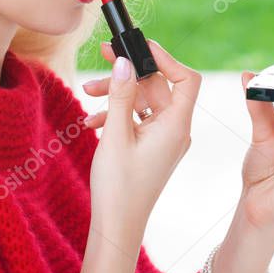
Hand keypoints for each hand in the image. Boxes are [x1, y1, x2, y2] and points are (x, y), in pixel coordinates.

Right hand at [80, 40, 201, 243]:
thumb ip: (120, 95)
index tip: (140, 46)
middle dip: (128, 74)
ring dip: (117, 94)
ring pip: (144, 102)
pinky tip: (92, 121)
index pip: (186, 79)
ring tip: (87, 93)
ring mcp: (164, 140)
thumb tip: (124, 62)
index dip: (166, 58)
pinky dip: (117, 114)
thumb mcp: (115, 135)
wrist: (117, 226)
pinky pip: (138, 120)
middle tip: (102, 56)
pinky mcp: (152, 148)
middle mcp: (175, 130)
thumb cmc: (119, 186)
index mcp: (176, 125)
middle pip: (158, 86)